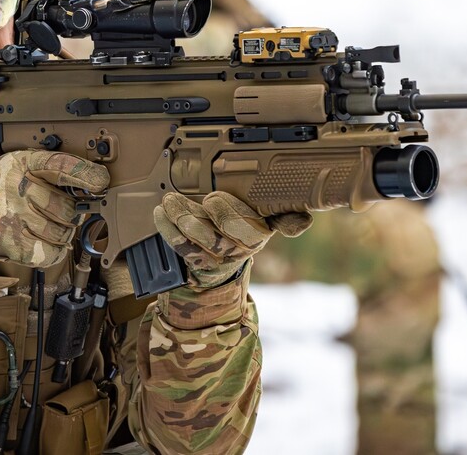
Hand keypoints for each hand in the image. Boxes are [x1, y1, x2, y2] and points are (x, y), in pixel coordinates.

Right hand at [0, 150, 108, 267]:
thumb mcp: (16, 167)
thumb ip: (48, 173)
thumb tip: (89, 188)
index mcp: (21, 163)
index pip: (60, 165)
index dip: (84, 174)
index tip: (100, 183)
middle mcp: (16, 187)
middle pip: (66, 207)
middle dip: (70, 215)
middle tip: (62, 215)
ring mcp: (11, 216)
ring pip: (60, 232)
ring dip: (61, 235)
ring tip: (47, 229)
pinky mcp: (8, 242)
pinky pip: (48, 253)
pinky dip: (52, 252)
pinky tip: (44, 245)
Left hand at [153, 191, 312, 288]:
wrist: (220, 269)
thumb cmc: (242, 233)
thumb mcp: (265, 222)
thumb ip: (282, 216)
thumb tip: (304, 221)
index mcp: (260, 234)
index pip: (258, 228)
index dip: (244, 216)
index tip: (229, 200)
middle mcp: (240, 249)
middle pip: (231, 234)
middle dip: (219, 214)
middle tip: (208, 198)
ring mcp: (218, 258)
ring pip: (202, 240)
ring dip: (185, 217)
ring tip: (172, 200)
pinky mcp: (197, 264)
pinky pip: (182, 248)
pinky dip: (168, 229)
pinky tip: (162, 213)